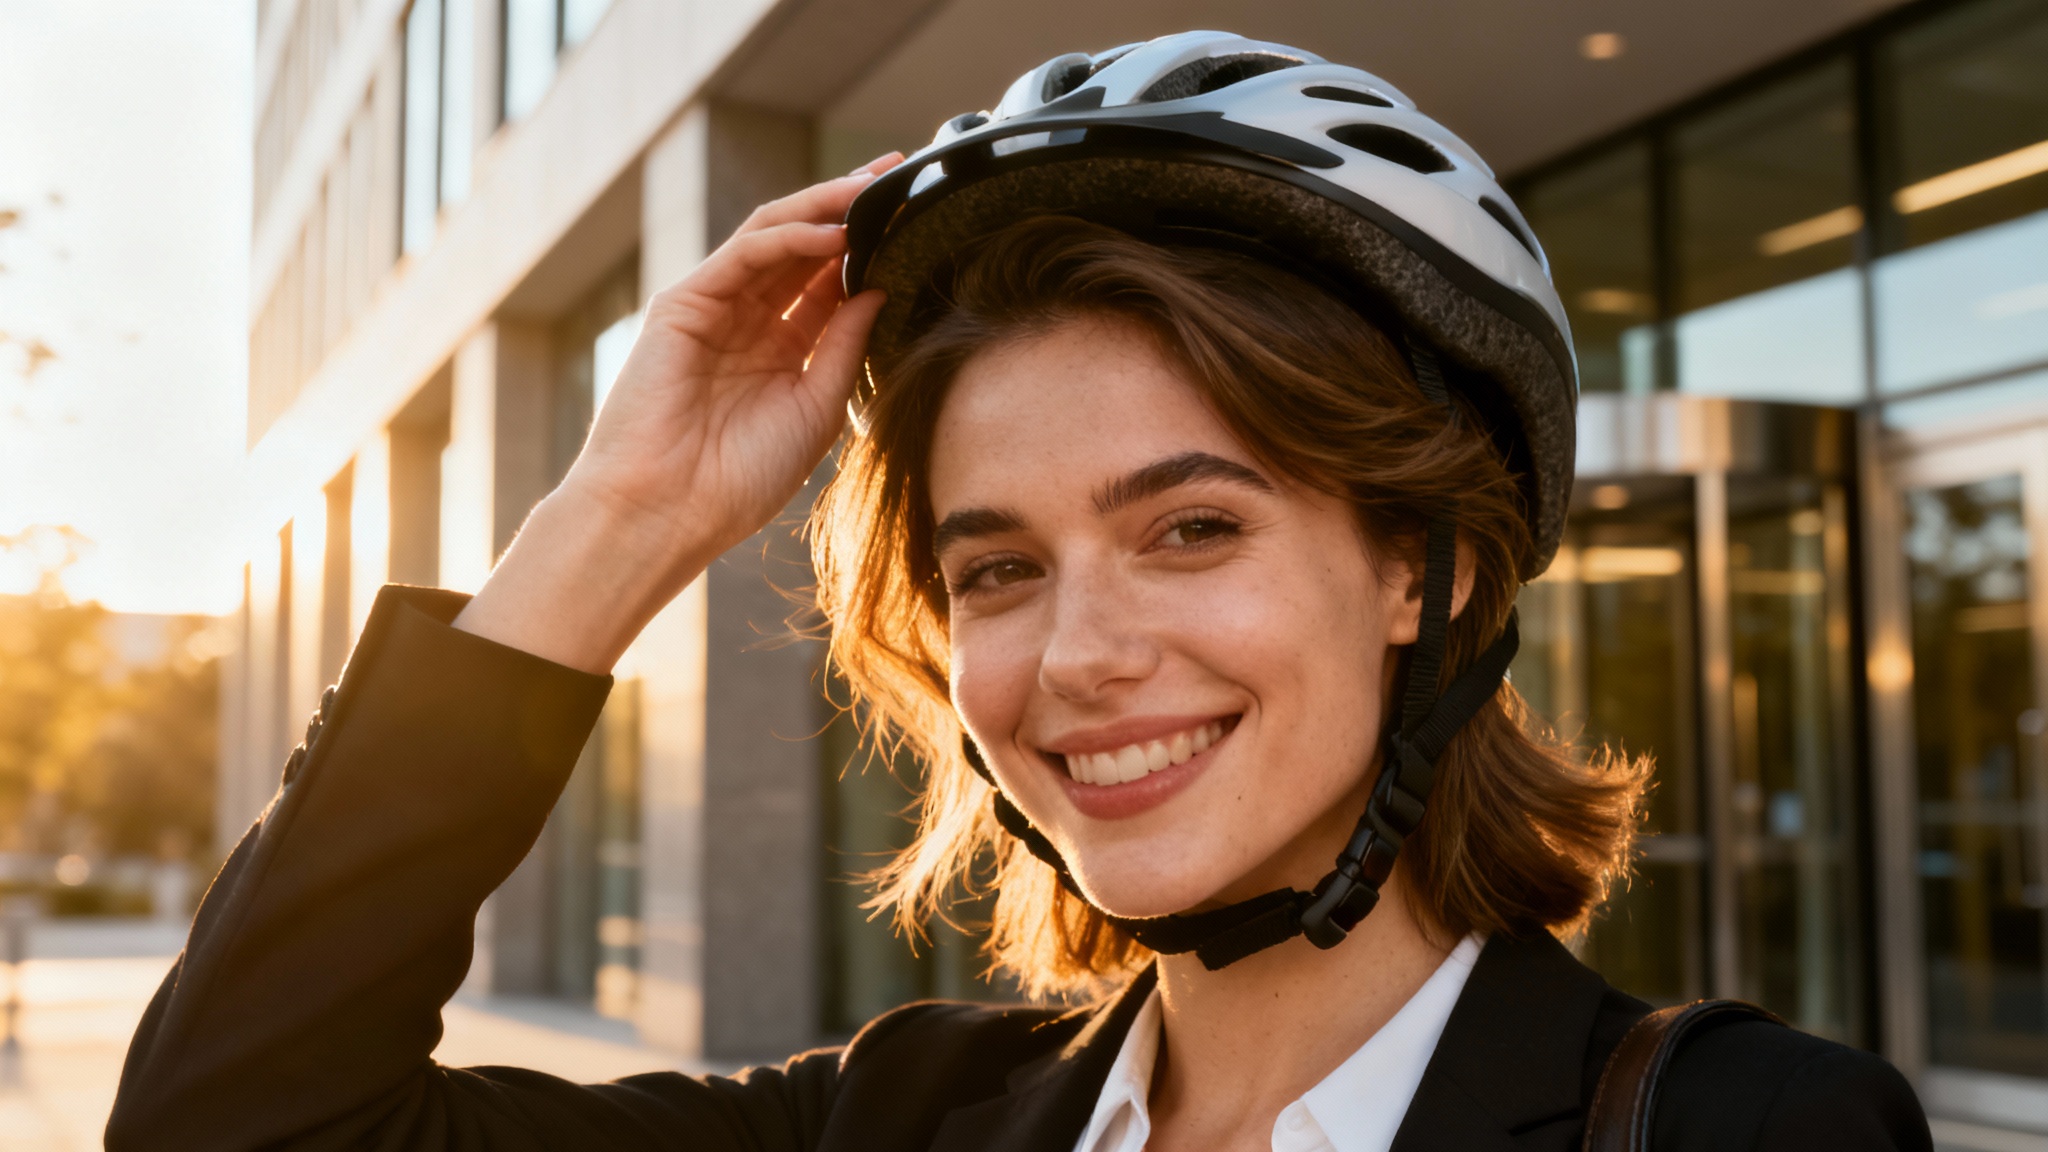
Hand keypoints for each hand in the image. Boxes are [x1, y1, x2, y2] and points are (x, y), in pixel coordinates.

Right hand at [454, 155, 899, 672]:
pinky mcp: (685, 304)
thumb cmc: (738, 479)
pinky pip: (744, 255)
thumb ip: (845, 346)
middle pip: (805, 247)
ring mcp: (714, 308)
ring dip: (824, 207)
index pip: (830, 281)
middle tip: (899, 172)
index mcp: (781, 349)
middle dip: (850, 207)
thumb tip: (879, 290)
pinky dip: (789, 238)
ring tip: (873, 186)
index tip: (916, 218)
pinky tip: (833, 233)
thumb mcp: (816, 408)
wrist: (668, 511)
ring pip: (775, 236)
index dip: (871, 249)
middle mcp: (748, 321)